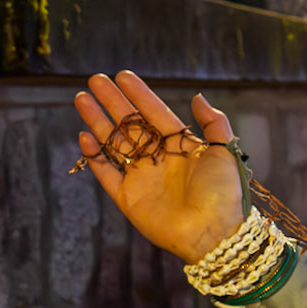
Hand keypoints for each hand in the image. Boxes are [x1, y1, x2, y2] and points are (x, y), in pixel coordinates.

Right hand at [74, 71, 244, 263]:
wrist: (213, 232)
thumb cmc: (223, 193)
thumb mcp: (224, 151)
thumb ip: (214, 122)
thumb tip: (197, 96)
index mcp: (181, 146)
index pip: (155, 114)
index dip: (139, 94)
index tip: (123, 75)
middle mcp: (159, 160)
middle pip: (130, 125)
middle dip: (112, 102)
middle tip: (95, 80)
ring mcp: (142, 178)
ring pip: (114, 144)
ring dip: (97, 122)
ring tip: (82, 98)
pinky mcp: (129, 199)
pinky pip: (106, 174)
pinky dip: (95, 157)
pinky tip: (84, 137)